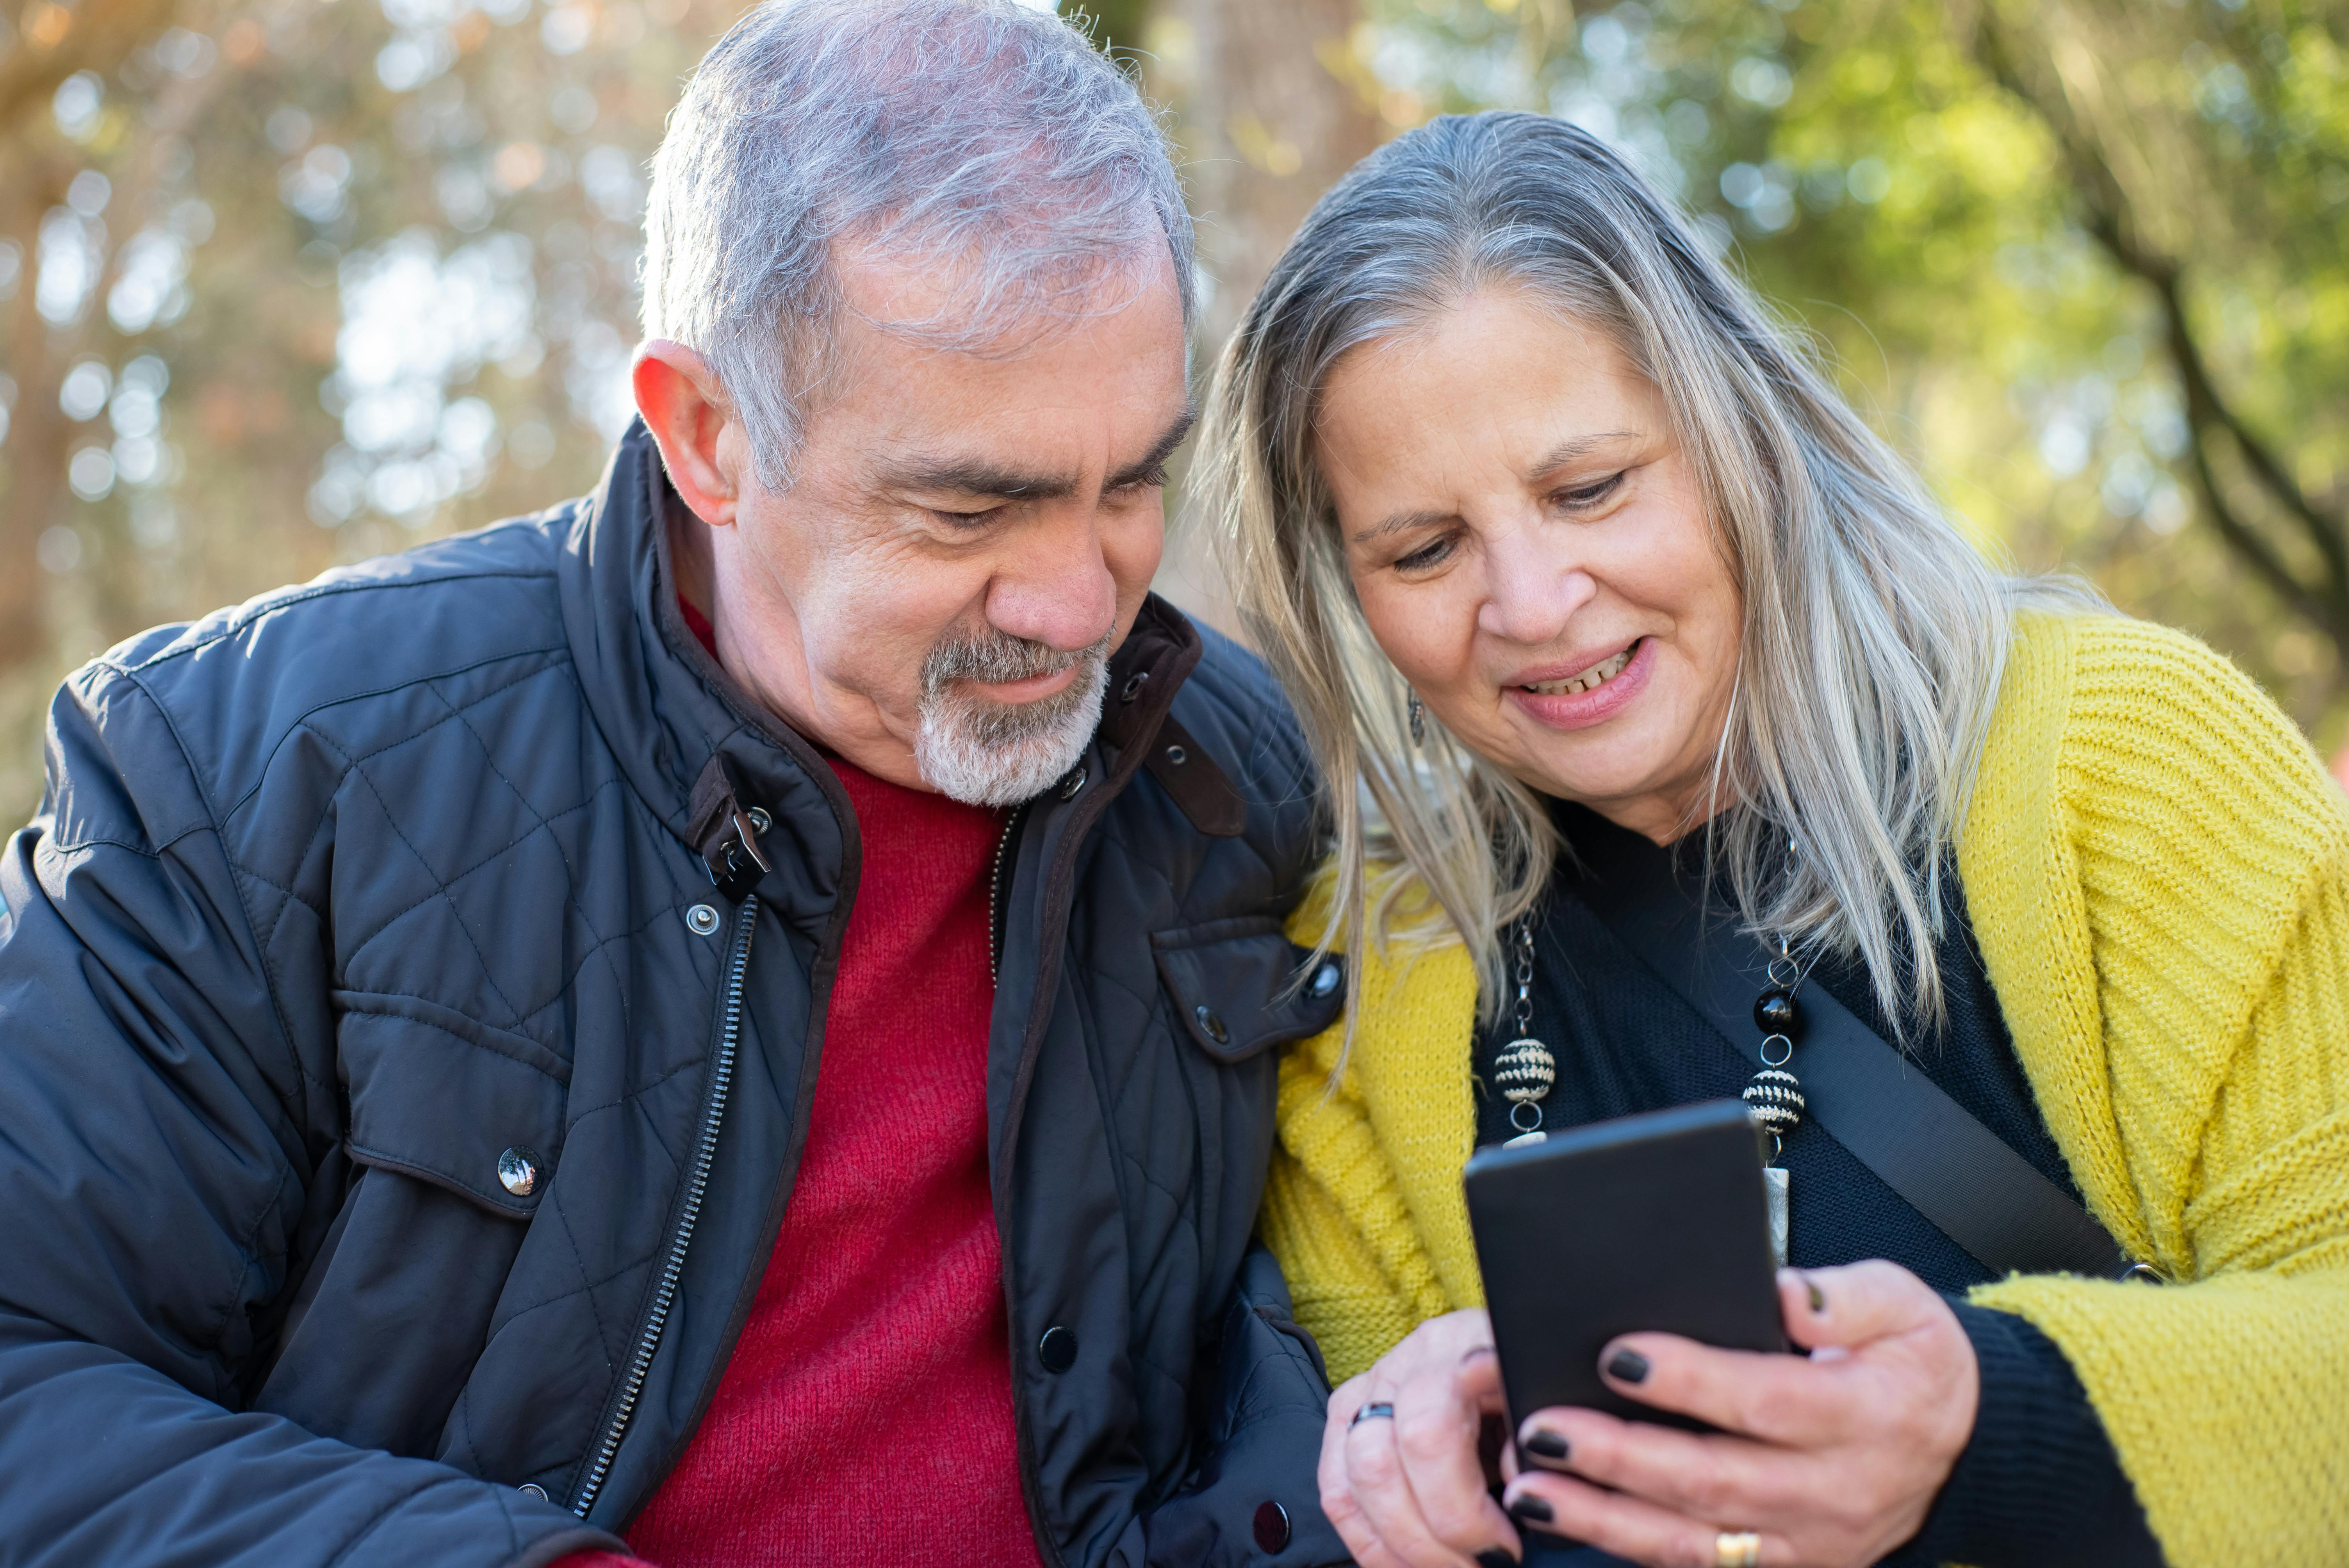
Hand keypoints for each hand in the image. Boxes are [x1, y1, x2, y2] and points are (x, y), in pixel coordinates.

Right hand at [1320, 1308, 1518, 1567]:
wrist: (1513, 1352)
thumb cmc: (1535, 1381)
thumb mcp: (1552, 1399)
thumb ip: (1539, 1438)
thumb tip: (1519, 1492)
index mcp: (1460, 1349)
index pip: (1429, 1432)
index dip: (1462, 1508)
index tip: (1507, 1548)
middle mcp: (1405, 1364)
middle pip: (1379, 1461)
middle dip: (1428, 1538)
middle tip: (1481, 1567)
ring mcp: (1370, 1389)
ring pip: (1351, 1483)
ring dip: (1398, 1547)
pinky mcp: (1348, 1417)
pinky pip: (1336, 1491)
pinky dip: (1371, 1541)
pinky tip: (1408, 1562)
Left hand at [1500, 1261, 1977, 1567]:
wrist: (1961, 1443)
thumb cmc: (1913, 1360)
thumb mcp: (1904, 1304)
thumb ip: (1842, 1297)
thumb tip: (1782, 1294)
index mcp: (1864, 1416)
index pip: (1764, 1401)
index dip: (1690, 1381)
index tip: (1618, 1355)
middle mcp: (1835, 1491)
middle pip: (1713, 1481)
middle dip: (1618, 1457)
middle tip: (1543, 1428)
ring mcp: (1809, 1542)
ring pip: (1694, 1540)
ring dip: (1604, 1516)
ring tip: (1531, 1485)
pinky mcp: (1787, 1566)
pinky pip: (1701, 1567)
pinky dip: (1632, 1549)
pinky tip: (1573, 1522)